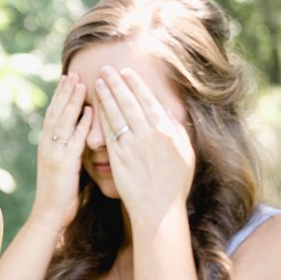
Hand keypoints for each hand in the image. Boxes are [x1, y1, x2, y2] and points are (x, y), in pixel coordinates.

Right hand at [31, 72, 93, 230]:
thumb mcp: (63, 167)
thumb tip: (79, 137)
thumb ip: (69, 150)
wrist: (49, 215)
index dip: (60, 96)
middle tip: (73, 73)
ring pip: (63, 121)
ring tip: (80, 83)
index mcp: (46, 145)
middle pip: (56, 112)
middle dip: (65, 92)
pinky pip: (74, 139)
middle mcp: (47, 145)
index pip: (53, 114)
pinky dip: (82, 124)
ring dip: (72, 101)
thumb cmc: (60, 195)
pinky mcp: (64, 164)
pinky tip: (91, 111)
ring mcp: (54, 153)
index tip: (68, 79)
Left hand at [94, 67, 194, 227]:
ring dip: (106, 96)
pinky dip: (101, 117)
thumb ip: (178, 131)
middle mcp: (148, 135)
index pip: (148, 101)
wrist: (158, 209)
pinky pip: (108, 132)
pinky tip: (94, 107)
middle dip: (117, 84)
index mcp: (166, 132)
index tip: (126, 73)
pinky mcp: (118, 157)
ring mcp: (132, 146)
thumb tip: (171, 112)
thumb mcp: (186, 154)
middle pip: (129, 103)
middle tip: (106, 69)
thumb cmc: (175, 183)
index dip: (135, 85)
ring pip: (117, 115)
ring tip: (97, 82)